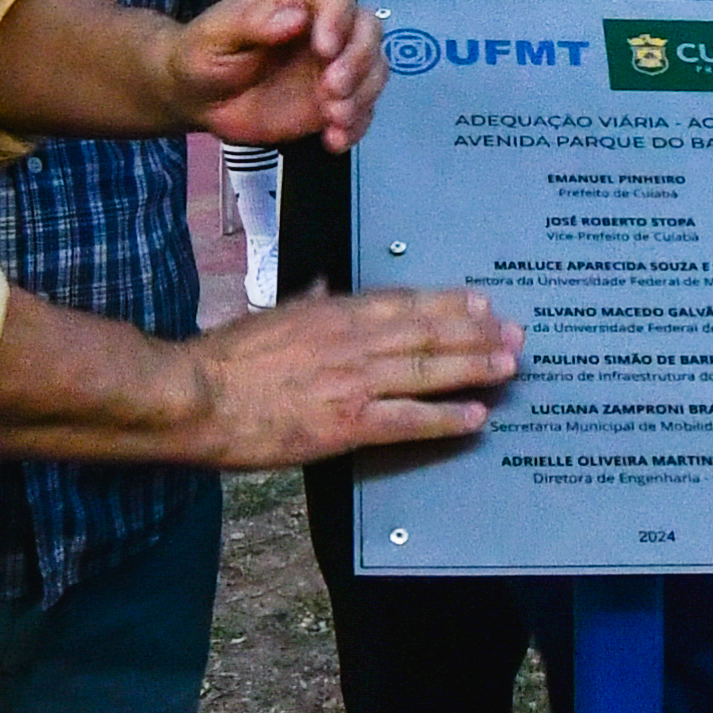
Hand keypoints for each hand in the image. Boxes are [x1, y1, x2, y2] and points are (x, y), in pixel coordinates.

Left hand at [168, 0, 385, 150]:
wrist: (198, 98)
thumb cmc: (203, 54)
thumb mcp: (216, 34)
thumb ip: (252, 22)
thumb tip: (296, 17)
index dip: (339, 17)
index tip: (325, 49)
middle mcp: (324, 26)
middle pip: (368, 28)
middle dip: (359, 60)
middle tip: (332, 90)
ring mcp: (335, 63)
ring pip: (374, 68)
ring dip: (363, 95)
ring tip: (333, 119)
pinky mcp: (336, 99)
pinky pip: (363, 108)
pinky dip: (357, 125)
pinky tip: (333, 140)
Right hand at [181, 285, 522, 465]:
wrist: (199, 395)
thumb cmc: (225, 360)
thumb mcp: (271, 316)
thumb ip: (305, 303)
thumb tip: (320, 288)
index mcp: (333, 311)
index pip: (403, 303)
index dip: (446, 304)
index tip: (479, 302)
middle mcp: (353, 340)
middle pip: (428, 333)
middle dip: (476, 333)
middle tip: (513, 332)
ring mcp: (354, 382)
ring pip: (428, 370)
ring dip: (474, 367)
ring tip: (509, 365)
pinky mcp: (347, 423)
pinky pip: (409, 420)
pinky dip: (445, 417)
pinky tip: (475, 416)